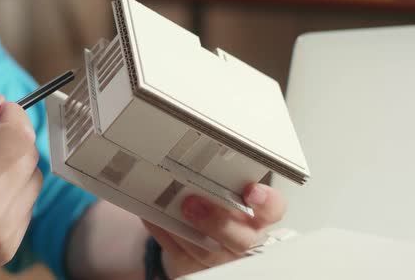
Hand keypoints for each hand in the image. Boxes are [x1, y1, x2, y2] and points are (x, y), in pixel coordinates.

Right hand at [0, 93, 41, 279]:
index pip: (19, 137)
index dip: (14, 116)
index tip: (1, 112)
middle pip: (29, 156)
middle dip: (12, 139)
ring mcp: (2, 236)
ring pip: (33, 181)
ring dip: (14, 167)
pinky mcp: (7, 249)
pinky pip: (26, 206)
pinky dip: (11, 193)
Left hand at [143, 183, 285, 278]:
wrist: (202, 237)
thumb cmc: (220, 208)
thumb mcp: (228, 191)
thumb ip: (220, 180)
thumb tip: (198, 159)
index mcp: (258, 217)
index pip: (273, 210)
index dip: (266, 202)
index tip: (252, 190)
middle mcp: (245, 239)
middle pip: (242, 240)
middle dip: (217, 222)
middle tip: (193, 203)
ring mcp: (221, 257)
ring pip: (208, 252)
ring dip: (187, 231)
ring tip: (172, 209)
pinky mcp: (194, 267)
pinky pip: (179, 255)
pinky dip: (165, 234)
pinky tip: (154, 217)